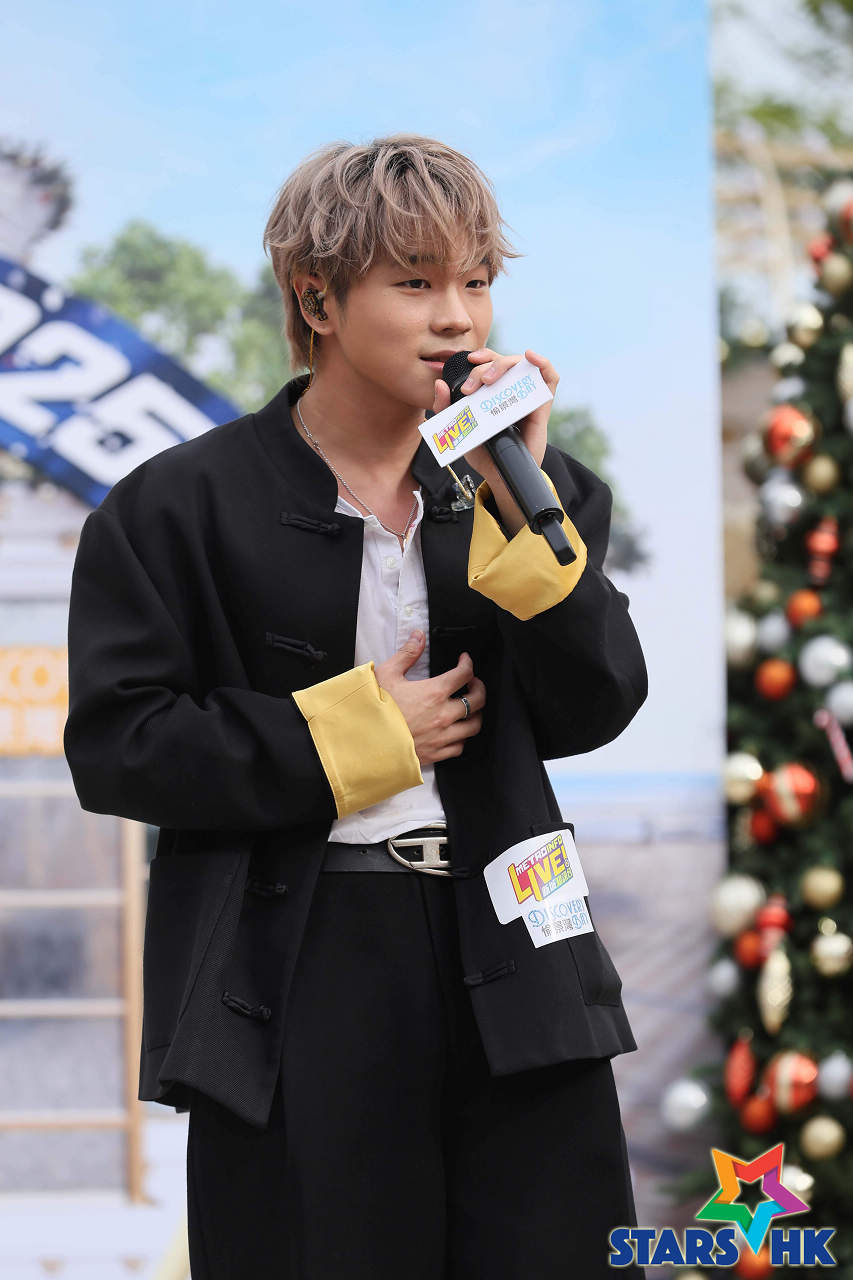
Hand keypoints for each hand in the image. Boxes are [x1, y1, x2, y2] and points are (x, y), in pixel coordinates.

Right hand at [373, 633, 486, 765]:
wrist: (364, 742)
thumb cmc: (374, 710)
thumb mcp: (387, 674)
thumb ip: (407, 654)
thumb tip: (418, 637)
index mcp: (434, 693)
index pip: (464, 674)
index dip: (467, 664)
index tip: (465, 661)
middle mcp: (443, 715)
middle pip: (478, 700)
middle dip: (479, 688)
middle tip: (474, 683)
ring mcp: (441, 736)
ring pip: (474, 725)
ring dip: (476, 714)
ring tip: (470, 708)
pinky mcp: (436, 753)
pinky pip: (459, 746)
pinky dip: (462, 737)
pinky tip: (456, 731)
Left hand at [430, 348, 558, 496]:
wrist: (500, 475)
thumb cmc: (483, 451)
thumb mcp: (459, 427)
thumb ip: (446, 408)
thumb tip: (440, 384)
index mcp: (492, 391)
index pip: (490, 363)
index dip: (482, 356)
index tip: (470, 361)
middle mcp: (511, 390)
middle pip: (503, 362)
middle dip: (485, 367)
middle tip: (471, 387)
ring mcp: (527, 396)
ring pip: (522, 365)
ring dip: (505, 364)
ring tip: (489, 380)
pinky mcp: (542, 405)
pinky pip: (550, 377)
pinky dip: (543, 363)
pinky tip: (531, 357)